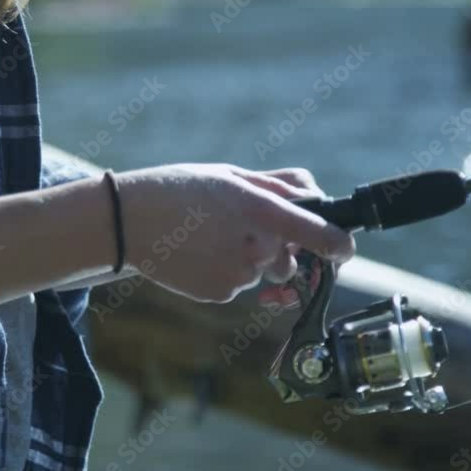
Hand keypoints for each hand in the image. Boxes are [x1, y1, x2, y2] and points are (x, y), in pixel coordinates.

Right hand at [115, 164, 354, 302]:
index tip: (343, 250)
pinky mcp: (219, 294)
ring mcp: (237, 274)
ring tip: (206, 238)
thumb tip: (314, 198)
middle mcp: (254, 246)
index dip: (339, 245)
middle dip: (275, 250)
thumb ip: (277, 186)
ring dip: (247, 260)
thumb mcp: (229, 176)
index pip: (319, 234)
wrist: (126, 223)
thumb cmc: (177, 190)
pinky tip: (196, 255)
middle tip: (236, 230)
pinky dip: (223, 273)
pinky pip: (237, 286)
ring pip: (260, 273)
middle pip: (287, 259)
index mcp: (260, 209)